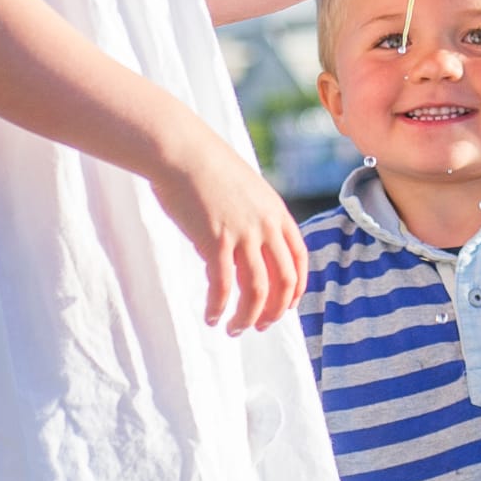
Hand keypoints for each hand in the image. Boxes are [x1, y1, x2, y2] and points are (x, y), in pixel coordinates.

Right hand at [144, 126, 308, 335]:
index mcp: (276, 213)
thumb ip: (254, 219)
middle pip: (284, 281)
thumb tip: (246, 250)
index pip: (299, 259)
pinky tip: (211, 317)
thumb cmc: (206, 168)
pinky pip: (223, 287)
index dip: (296, 289)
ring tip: (234, 330)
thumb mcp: (245, 190)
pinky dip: (219, 307)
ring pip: (257, 291)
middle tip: (260, 326)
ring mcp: (243, 234)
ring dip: (247, 317)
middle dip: (275, 311)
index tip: (285, 307)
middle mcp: (266, 226)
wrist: (181, 151)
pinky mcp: (215, 241)